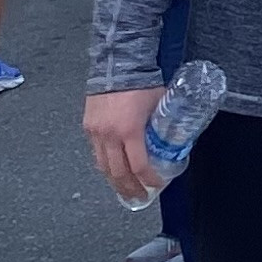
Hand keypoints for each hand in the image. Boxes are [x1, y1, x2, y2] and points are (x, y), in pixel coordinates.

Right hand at [83, 87, 163, 201]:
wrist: (118, 64)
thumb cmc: (143, 82)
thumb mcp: (160, 106)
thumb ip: (163, 126)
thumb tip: (173, 142)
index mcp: (130, 131)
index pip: (139, 166)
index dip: (148, 179)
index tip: (156, 185)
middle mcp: (109, 135)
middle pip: (118, 173)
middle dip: (129, 188)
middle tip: (139, 197)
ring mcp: (96, 132)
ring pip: (103, 166)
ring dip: (115, 181)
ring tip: (125, 190)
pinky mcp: (88, 127)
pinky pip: (95, 153)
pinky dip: (104, 165)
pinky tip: (112, 170)